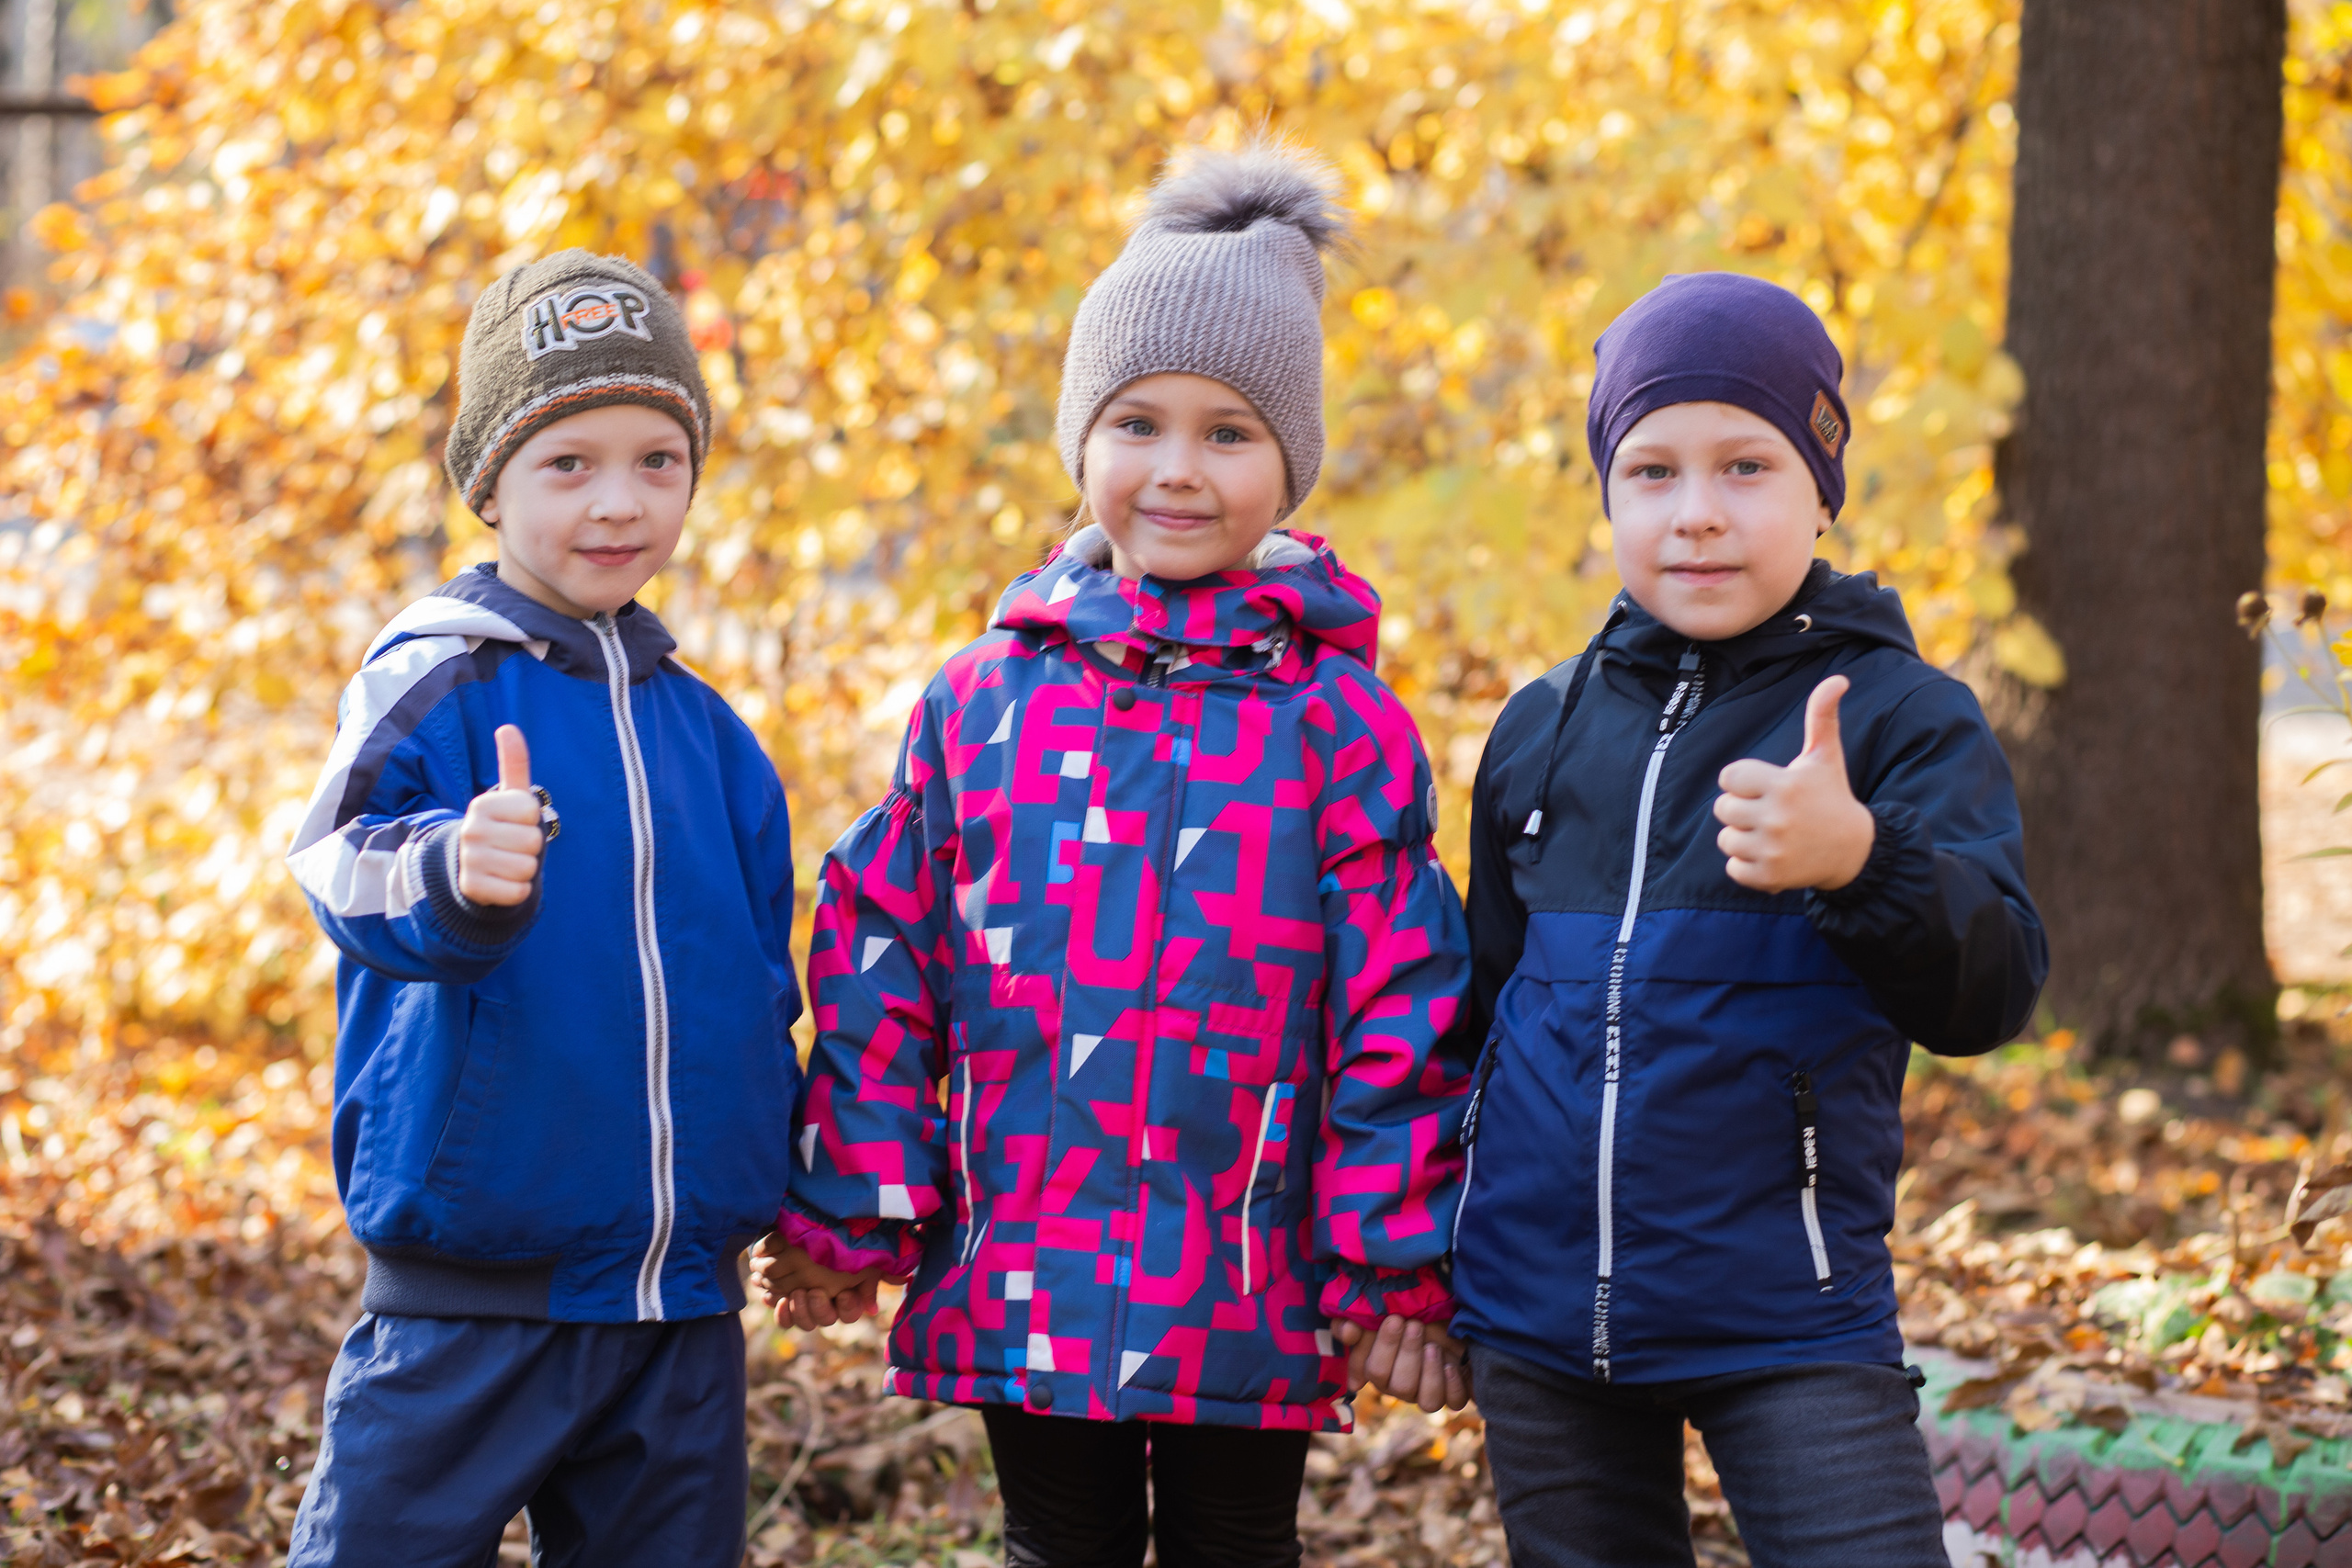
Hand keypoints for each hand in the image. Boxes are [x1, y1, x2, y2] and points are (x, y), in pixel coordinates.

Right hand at [457, 725, 544, 905]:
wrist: (476, 869)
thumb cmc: (503, 827)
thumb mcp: (511, 797)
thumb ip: (514, 764)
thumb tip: (507, 727)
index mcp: (482, 804)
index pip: (532, 810)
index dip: (532, 819)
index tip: (515, 822)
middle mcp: (470, 829)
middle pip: (533, 841)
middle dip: (531, 847)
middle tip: (512, 846)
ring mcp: (469, 859)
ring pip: (527, 867)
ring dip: (525, 870)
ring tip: (507, 863)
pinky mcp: (472, 888)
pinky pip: (518, 892)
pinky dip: (517, 891)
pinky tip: (502, 882)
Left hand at [748, 1233, 885, 1330]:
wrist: (806, 1231)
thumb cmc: (840, 1241)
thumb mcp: (860, 1252)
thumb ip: (878, 1266)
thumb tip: (903, 1280)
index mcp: (847, 1297)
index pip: (850, 1312)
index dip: (848, 1306)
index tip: (845, 1293)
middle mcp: (828, 1305)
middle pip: (824, 1320)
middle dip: (818, 1308)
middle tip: (812, 1292)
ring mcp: (806, 1306)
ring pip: (803, 1322)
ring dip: (799, 1311)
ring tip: (795, 1294)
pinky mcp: (786, 1301)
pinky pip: (784, 1318)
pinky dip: (779, 1310)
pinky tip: (774, 1297)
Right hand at [1332, 1314, 1471, 1412]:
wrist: (1442, 1314)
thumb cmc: (1406, 1313)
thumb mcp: (1380, 1313)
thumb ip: (1358, 1321)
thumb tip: (1347, 1331)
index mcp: (1380, 1371)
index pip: (1376, 1372)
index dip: (1385, 1347)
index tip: (1396, 1319)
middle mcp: (1403, 1387)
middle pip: (1401, 1387)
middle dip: (1409, 1354)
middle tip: (1416, 1326)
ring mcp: (1428, 1393)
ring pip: (1428, 1402)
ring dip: (1430, 1373)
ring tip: (1433, 1347)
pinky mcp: (1454, 1392)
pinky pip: (1454, 1401)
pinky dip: (1453, 1385)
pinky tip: (1450, 1365)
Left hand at [1712, 675, 1875, 892]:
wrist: (1855, 850)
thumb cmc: (1832, 796)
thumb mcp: (1826, 757)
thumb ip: (1822, 717)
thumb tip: (1838, 678)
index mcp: (1784, 785)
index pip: (1729, 777)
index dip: (1743, 781)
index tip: (1765, 786)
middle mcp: (1777, 817)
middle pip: (1722, 808)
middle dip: (1740, 809)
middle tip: (1768, 811)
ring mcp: (1773, 849)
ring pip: (1725, 839)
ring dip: (1742, 838)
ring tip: (1771, 834)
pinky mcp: (1770, 876)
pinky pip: (1733, 868)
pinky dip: (1747, 865)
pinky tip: (1772, 855)